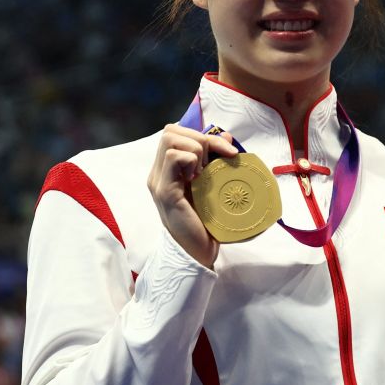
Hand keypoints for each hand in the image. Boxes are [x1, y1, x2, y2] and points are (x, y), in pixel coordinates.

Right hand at [147, 124, 237, 268]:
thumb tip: (224, 134)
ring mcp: (159, 182)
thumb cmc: (207, 222)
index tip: (226, 152)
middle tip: (214, 163)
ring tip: (204, 173)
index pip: (175, 133)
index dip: (202, 134)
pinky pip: (174, 158)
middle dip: (200, 138)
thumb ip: (215, 160)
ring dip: (196, 149)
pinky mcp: (165, 192)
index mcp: (168, 170)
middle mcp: (159, 173)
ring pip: (170, 139)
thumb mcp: (213, 185)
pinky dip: (191, 159)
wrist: (198, 253)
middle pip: (170, 131)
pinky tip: (199, 178)